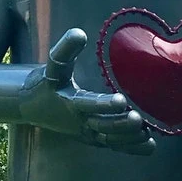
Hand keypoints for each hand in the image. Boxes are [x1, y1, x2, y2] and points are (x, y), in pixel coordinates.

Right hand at [22, 29, 155, 155]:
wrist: (32, 107)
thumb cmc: (46, 84)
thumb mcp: (53, 66)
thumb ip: (65, 50)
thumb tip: (79, 33)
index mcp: (69, 102)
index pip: (88, 104)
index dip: (104, 104)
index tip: (122, 100)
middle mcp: (79, 121)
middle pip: (102, 126)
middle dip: (120, 125)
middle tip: (139, 119)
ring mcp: (86, 133)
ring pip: (109, 139)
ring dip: (128, 138)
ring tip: (147, 133)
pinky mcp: (93, 138)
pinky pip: (112, 145)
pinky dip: (130, 147)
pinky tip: (149, 146)